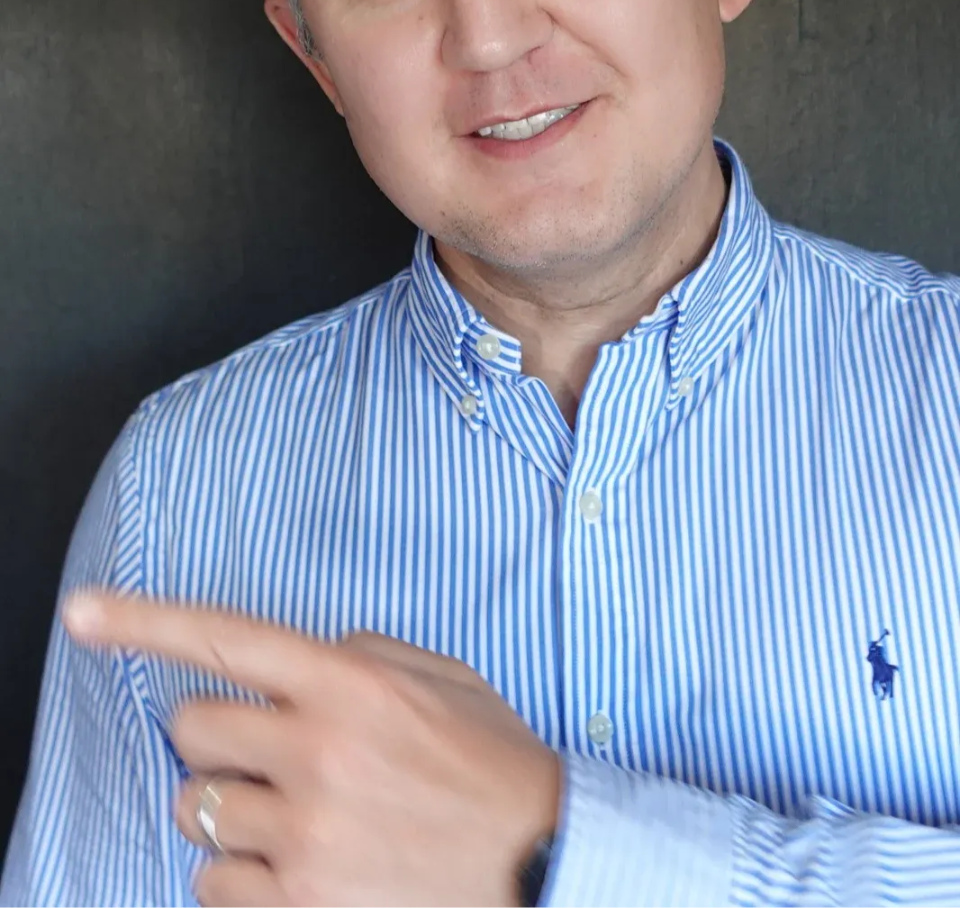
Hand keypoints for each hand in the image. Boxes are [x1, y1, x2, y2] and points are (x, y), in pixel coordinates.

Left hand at [63, 591, 559, 907]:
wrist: (540, 865)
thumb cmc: (489, 766)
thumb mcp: (437, 679)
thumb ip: (354, 656)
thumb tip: (291, 665)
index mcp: (350, 683)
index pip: (225, 638)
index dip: (141, 622)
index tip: (80, 613)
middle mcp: (318, 752)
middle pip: (190, 729)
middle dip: (216, 736)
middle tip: (267, 752)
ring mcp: (305, 835)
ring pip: (195, 809)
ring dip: (231, 809)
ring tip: (299, 817)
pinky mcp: (300, 905)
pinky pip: (211, 883)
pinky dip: (240, 874)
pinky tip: (299, 864)